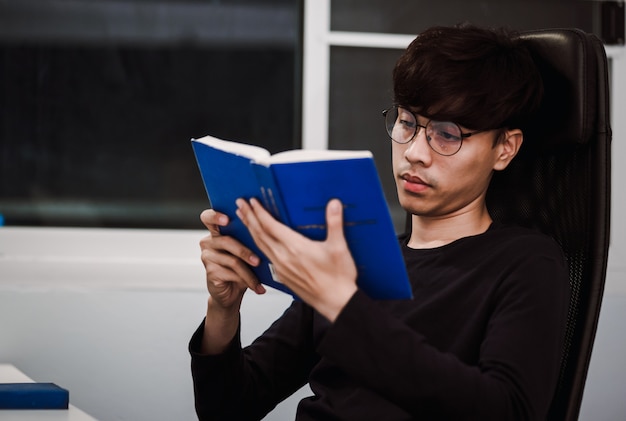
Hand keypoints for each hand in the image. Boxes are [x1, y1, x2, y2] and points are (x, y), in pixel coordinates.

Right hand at [198, 209, 265, 354]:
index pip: (208, 217)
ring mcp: (207, 257)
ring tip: (262, 277)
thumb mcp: (245, 249)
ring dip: (250, 270)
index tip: (227, 219)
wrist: (231, 292)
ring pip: (232, 260)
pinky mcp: (210, 272)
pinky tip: (257, 286)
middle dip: (245, 251)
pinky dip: (248, 280)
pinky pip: (232, 273)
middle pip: (226, 240)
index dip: (216, 216)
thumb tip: (268, 228)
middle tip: (258, 260)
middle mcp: (208, 242)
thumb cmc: (241, 266)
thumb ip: (249, 237)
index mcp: (217, 232)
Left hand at [236, 198, 357, 321]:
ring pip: (260, 245)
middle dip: (249, 217)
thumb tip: (334, 203)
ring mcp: (281, 268)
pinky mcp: (283, 276)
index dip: (259, 212)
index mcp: (295, 247)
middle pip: (259, 234)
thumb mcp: (339, 248)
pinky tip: (258, 242)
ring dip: (250, 230)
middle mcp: (283, 257)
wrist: (335, 303)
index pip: (270, 225)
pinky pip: (265, 256)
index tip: (251, 201)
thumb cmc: (338, 277)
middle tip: (239, 204)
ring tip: (243, 218)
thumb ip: (335, 223)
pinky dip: (257, 245)